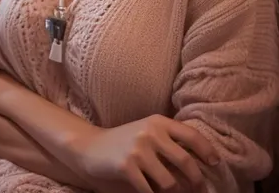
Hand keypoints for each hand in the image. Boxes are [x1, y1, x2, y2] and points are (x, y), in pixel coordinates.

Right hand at [75, 115, 219, 192]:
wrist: (91, 147)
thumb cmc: (125, 142)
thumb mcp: (147, 133)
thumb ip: (168, 141)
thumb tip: (199, 163)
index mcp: (158, 122)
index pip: (191, 135)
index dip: (207, 151)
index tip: (216, 164)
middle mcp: (150, 132)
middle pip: (185, 161)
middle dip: (196, 181)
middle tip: (200, 191)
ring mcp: (138, 149)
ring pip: (170, 182)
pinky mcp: (127, 166)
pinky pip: (150, 192)